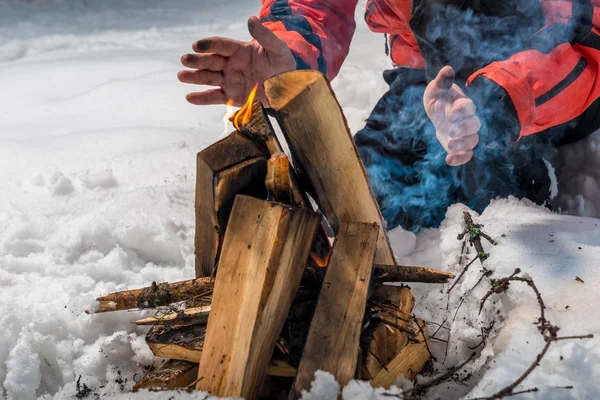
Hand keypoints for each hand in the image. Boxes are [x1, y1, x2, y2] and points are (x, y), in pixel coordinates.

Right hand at [178, 16, 295, 106]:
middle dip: (197, 60)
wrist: (289, 90)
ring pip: (209, 78)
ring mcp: (230, 81)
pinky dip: (202, 98)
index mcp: (240, 50)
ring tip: (181, 76)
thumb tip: (251, 19)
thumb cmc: (284, 66)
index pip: (221, 45)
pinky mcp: (232, 97)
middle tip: (185, 59)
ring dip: (194, 77)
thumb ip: (264, 35)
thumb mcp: (277, 49)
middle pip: (211, 61)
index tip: (197, 45)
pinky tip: (189, 97)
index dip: (209, 45)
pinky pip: (215, 97)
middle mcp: (231, 64)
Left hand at [423, 66, 480, 165]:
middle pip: (474, 126)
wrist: (436, 109)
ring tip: (449, 145)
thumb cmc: (438, 96)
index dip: (463, 110)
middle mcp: (466, 119)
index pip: (469, 107)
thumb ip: (442, 81)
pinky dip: (460, 159)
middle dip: (464, 130)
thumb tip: (447, 69)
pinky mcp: (458, 145)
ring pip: (472, 141)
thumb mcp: (436, 88)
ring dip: (463, 145)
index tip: (451, 113)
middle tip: (450, 131)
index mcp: (462, 104)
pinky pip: (466, 154)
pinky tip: (448, 160)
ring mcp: (463, 133)